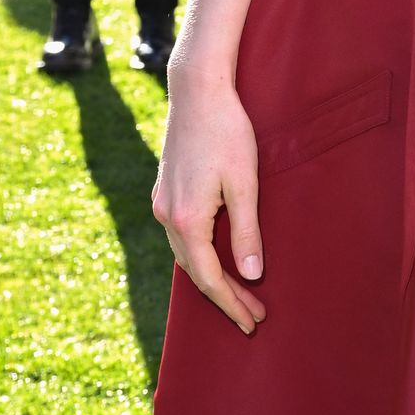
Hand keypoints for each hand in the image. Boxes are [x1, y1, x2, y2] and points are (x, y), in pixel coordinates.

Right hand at [152, 69, 266, 333]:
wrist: (197, 92)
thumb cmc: (228, 133)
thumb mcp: (245, 184)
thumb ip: (247, 232)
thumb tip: (250, 275)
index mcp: (187, 219)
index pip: (209, 277)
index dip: (231, 303)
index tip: (253, 322)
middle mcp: (166, 217)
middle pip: (195, 272)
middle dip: (224, 297)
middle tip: (253, 317)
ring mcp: (161, 205)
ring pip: (185, 256)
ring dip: (212, 277)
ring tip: (241, 294)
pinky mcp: (164, 193)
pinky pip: (181, 238)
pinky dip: (200, 256)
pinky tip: (218, 259)